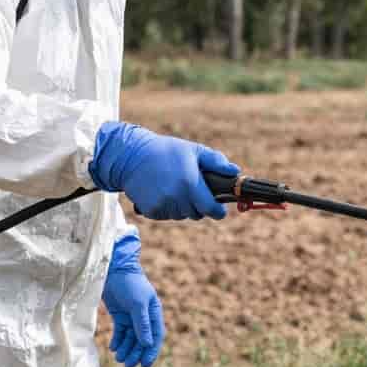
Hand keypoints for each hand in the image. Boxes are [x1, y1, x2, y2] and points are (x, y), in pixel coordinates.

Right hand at [90, 122, 238, 220]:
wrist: (131, 156)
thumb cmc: (166, 151)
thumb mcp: (193, 150)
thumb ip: (216, 162)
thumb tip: (235, 171)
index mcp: (190, 183)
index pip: (210, 209)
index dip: (218, 212)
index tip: (219, 211)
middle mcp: (176, 197)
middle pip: (197, 214)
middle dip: (199, 206)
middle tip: (192, 191)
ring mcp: (162, 205)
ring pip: (181, 216)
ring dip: (182, 207)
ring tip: (175, 188)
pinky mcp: (151, 211)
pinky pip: (166, 216)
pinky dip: (167, 208)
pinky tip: (162, 192)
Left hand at [101, 233, 163, 366]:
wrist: (113, 270)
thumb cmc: (129, 284)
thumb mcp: (137, 304)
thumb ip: (142, 324)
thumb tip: (147, 343)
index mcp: (154, 312)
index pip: (156, 335)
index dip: (152, 350)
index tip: (145, 364)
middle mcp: (144, 315)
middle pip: (143, 339)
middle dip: (136, 353)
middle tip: (128, 365)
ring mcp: (131, 315)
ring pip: (131, 337)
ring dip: (126, 349)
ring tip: (119, 358)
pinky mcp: (120, 314)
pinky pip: (121, 332)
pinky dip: (118, 341)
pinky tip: (113, 348)